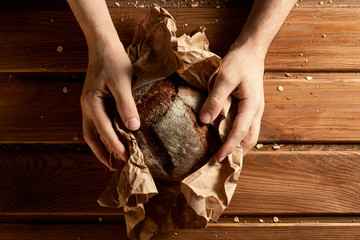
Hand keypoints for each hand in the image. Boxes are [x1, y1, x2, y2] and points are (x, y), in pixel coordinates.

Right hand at [80, 40, 139, 169]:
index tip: (125, 159)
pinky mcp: (96, 102)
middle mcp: (88, 107)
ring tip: (114, 158)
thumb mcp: (122, 82)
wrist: (104, 45)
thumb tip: (133, 128)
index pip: (103, 131)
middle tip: (115, 167)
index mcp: (92, 103)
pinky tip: (116, 138)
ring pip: (93, 132)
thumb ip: (126, 105)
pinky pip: (98, 123)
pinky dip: (105, 134)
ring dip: (102, 146)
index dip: (114, 146)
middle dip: (103, 153)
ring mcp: (90, 105)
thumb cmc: (113, 61)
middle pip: (92, 136)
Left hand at [200, 42, 264, 160]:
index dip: (229, 147)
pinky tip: (227, 138)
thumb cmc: (239, 62)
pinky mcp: (250, 106)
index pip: (240, 132)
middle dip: (238, 152)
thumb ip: (216, 99)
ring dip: (239, 146)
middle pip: (250, 139)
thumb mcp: (224, 78)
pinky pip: (246, 126)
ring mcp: (255, 109)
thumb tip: (205, 121)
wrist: (251, 51)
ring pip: (250, 134)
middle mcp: (256, 111)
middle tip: (223, 164)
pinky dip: (238, 136)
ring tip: (225, 155)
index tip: (218, 159)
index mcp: (252, 105)